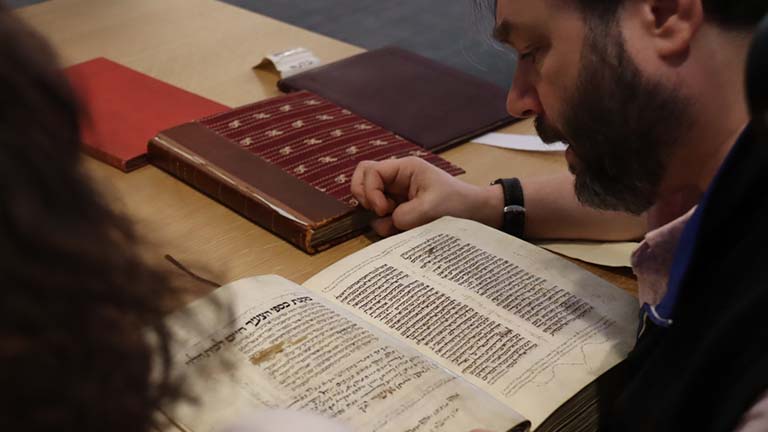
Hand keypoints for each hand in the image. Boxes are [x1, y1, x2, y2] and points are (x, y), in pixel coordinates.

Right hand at [351, 157, 502, 235]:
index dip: (370, 191)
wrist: (476, 215)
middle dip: (365, 197)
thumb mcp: (431, 208)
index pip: (370, 171)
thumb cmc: (458, 204)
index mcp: (405, 168)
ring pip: (370, 199)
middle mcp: (397, 179)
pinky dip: (385, 224)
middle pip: (363, 179)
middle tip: (380, 213)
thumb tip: (385, 222)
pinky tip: (401, 229)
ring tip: (395, 224)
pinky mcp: (400, 210)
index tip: (384, 210)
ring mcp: (397, 194)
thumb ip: (403, 215)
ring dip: (376, 215)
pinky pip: (381, 216)